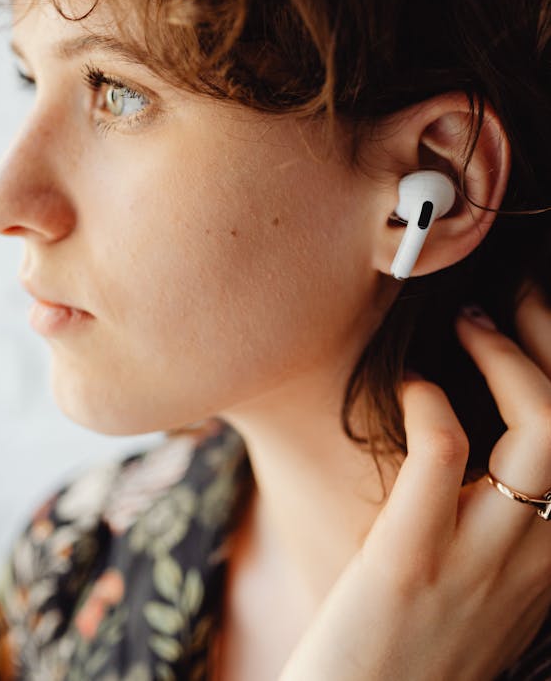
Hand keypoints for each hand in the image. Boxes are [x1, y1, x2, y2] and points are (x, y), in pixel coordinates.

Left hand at [277, 283, 550, 680]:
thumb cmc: (408, 646)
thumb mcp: (484, 587)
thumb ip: (501, 523)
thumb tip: (484, 434)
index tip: (539, 321)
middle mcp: (541, 560)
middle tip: (511, 298)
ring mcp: (481, 560)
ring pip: (545, 429)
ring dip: (507, 357)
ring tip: (466, 323)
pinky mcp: (411, 560)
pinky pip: (444, 448)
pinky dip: (431, 398)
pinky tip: (409, 386)